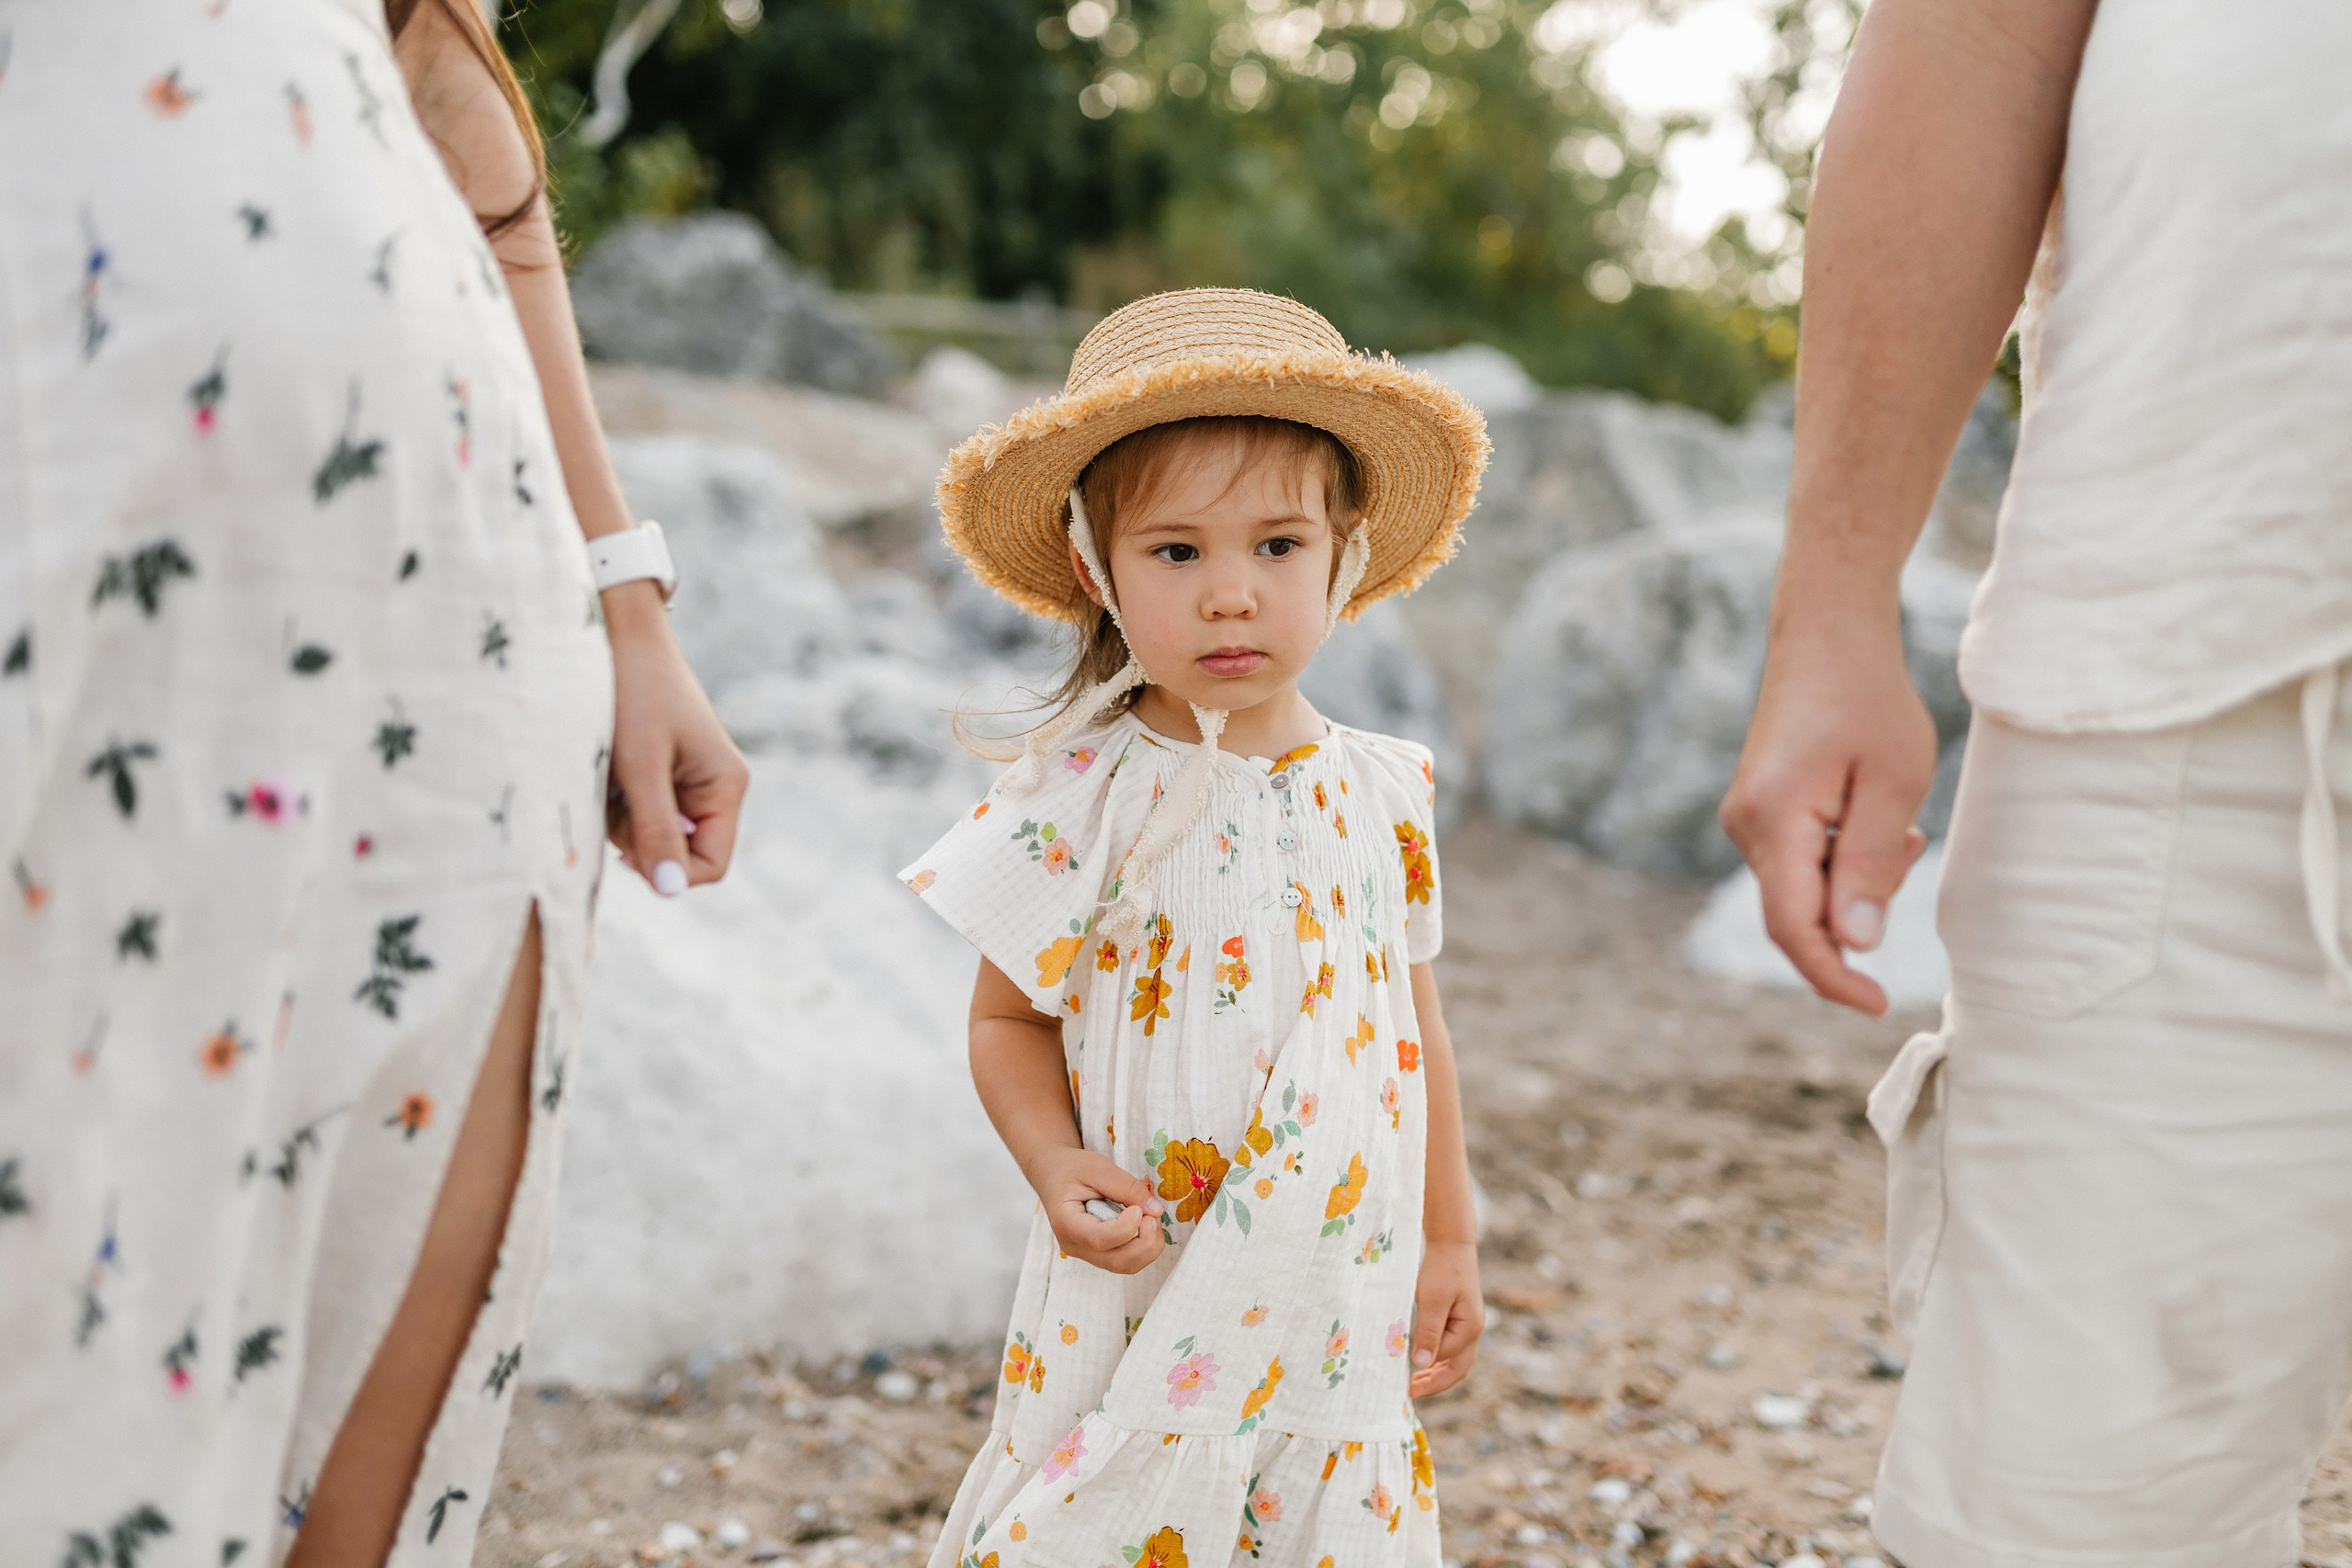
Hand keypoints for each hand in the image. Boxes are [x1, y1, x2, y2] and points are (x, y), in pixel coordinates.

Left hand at [604, 583, 749, 894]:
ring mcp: (684, 779)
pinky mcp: (657, 769)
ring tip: (606, 770)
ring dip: (620, 815)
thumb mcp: (641, 766)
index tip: (627, 849)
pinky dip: (614, 796)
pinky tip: (605, 764)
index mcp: (726, 786)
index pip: (710, 865)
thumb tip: (670, 891)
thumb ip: (656, 830)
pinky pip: (636, 808)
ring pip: (649, 833)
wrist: (615, 629)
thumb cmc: (633, 691)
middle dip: (638, 835)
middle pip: (676, 851)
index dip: (670, 871)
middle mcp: (712, 787)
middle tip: (613, 794)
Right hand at [1032, 1147, 1166, 1274]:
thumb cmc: (1071, 1169)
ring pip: (1124, 1265)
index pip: (1098, 1239)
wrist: (1055, 1176)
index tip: (1139, 1209)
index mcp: (1066, 1223)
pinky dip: (1144, 1247)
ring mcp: (1087, 1253)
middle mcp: (1075, 1245)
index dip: (1125, 1228)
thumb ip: (1126, 1187)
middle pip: (1116, 1260)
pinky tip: (1146, 1225)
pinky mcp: (1099, 1253)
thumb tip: (1156, 1210)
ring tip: (1152, 1218)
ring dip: (1148, 1247)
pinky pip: (1126, 1260)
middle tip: (1153, 1214)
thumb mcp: (1097, 1167)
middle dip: (1145, 1241)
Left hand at [1409, 1239, 1481, 1396]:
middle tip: (1411, 1393)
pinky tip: (1421, 1362)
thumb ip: (1428, 1331)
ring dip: (1436, 1373)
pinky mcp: (1458, 1320)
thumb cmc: (1441, 1269)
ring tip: (1414, 1383)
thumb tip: (1421, 1363)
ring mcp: (1467, 1326)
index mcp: (1471, 1328)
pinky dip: (1437, 1358)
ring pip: (1455, 1360)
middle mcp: (1473, 1331)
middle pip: (1458, 1367)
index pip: (1447, 1358)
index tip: (1405, 1381)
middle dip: (1436, 1383)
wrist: (1450, 1245)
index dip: (1426, 1370)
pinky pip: (1450, 1347)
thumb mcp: (1432, 1300)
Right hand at [1719, 611, 1934, 1015]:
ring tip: (1904, 823)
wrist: (1826, 632)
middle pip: (1798, 911)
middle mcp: (1745, 826)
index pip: (1794, 926)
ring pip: (1803, 887)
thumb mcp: (1892, 781)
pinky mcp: (1761, 810)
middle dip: (1858, 913)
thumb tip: (1854, 943)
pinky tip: (1880, 818)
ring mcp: (1748, 818)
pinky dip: (1845, 859)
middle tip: (1913, 845)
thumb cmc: (1867, 697)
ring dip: (1857, 880)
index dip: (1834, 976)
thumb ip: (1872, 864)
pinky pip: (1801, 861)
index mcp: (1772, 820)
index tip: (1879, 1002)